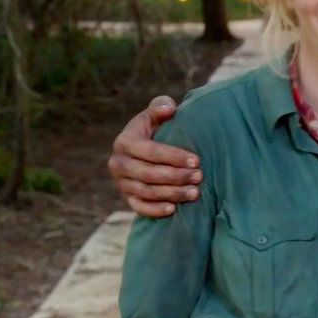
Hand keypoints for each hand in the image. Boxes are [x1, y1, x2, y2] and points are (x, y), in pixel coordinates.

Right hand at [106, 95, 202, 216]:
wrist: (145, 147)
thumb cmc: (156, 126)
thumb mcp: (156, 113)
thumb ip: (160, 106)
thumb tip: (168, 109)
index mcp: (124, 141)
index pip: (150, 151)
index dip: (174, 157)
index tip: (197, 160)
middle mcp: (118, 163)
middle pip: (148, 174)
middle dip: (176, 177)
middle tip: (199, 177)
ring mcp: (121, 182)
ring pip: (146, 192)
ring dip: (171, 194)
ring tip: (195, 193)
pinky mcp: (127, 197)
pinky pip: (139, 207)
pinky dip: (155, 210)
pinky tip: (174, 209)